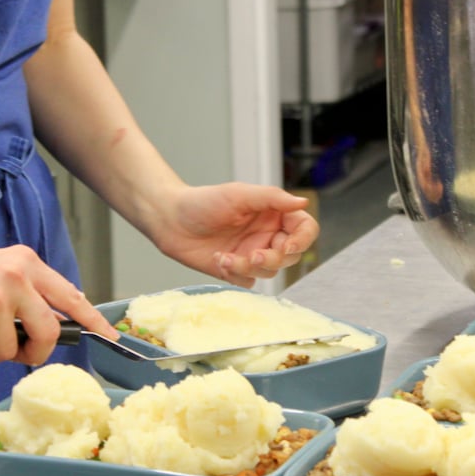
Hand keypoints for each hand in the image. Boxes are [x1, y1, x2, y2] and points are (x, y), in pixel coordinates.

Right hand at [0, 243, 118, 365]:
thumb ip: (24, 292)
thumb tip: (53, 325)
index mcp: (26, 263)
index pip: (71, 297)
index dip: (93, 321)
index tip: (111, 338)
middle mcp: (16, 277)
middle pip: (48, 334)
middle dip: (32, 353)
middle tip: (9, 351)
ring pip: (8, 351)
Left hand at [152, 183, 319, 286]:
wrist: (170, 219)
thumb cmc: (203, 201)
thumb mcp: (239, 194)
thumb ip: (273, 198)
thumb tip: (303, 202)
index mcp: (273, 214)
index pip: (304, 229)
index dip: (302, 240)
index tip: (287, 245)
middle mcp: (267, 235)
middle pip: (291, 256)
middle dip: (273, 259)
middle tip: (253, 255)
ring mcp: (252, 253)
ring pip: (270, 271)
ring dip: (250, 267)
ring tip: (226, 257)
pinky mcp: (236, 270)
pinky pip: (249, 281)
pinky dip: (236, 274)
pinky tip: (219, 260)